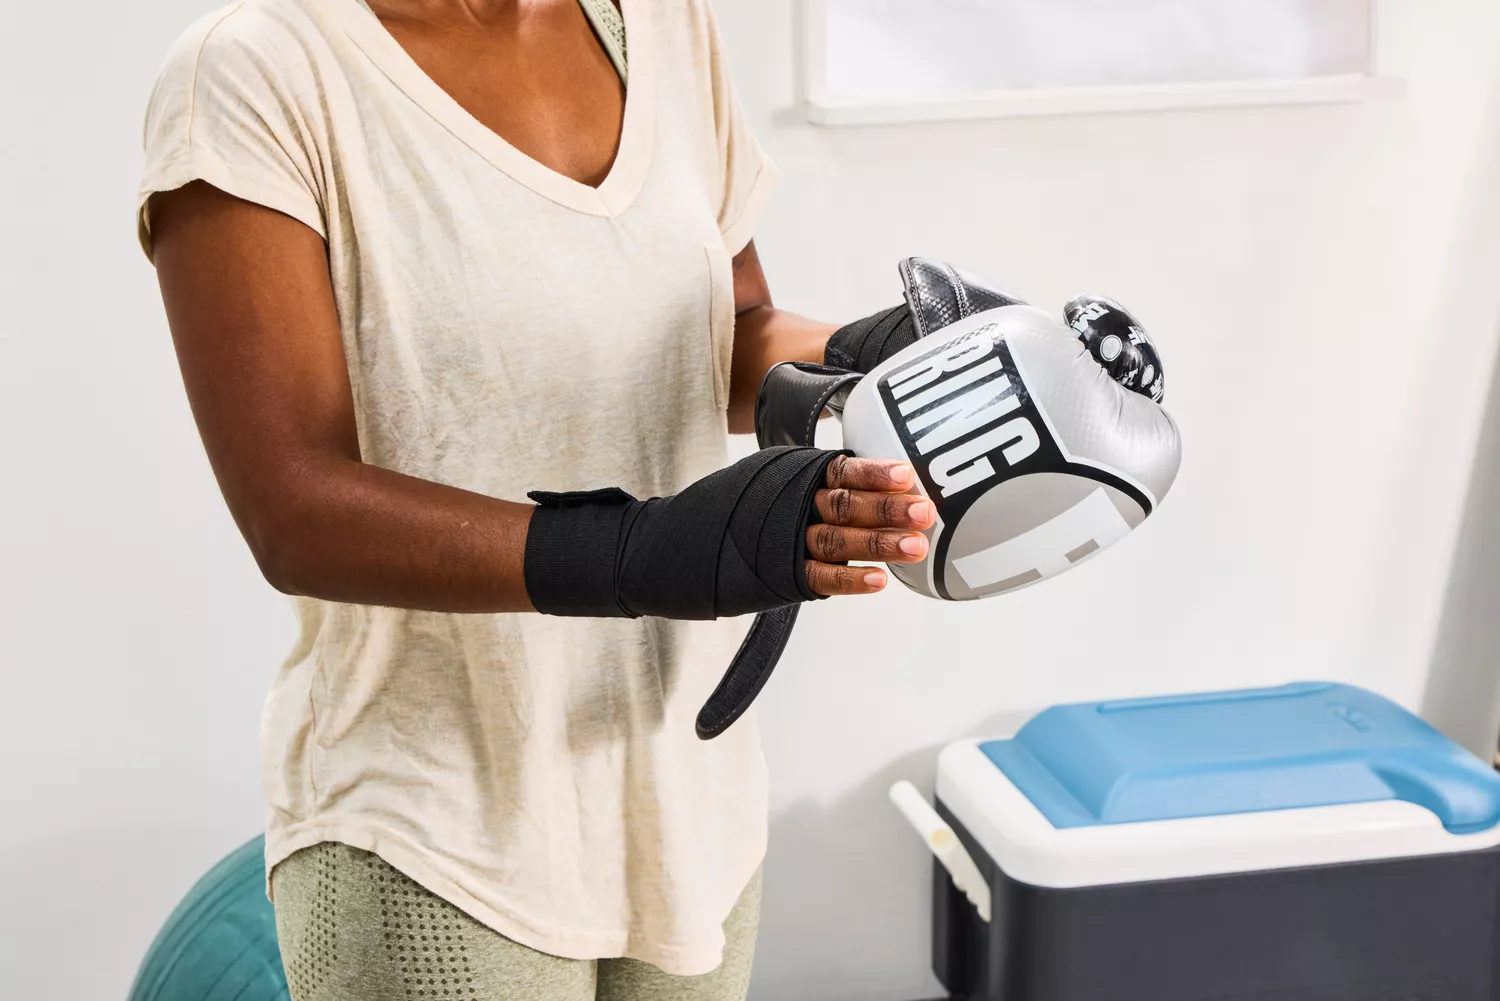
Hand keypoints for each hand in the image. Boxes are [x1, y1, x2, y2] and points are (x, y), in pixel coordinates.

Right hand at [805, 456, 935, 595]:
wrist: (739, 538)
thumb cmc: (799, 508)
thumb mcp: (819, 484)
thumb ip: (858, 485)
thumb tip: (913, 486)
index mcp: (813, 479)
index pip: (844, 473)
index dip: (875, 474)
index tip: (906, 476)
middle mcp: (803, 507)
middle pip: (845, 506)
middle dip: (887, 510)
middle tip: (924, 513)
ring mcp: (795, 541)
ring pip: (835, 540)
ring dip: (877, 544)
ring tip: (915, 547)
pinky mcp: (792, 573)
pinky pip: (820, 576)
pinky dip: (850, 579)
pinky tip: (880, 580)